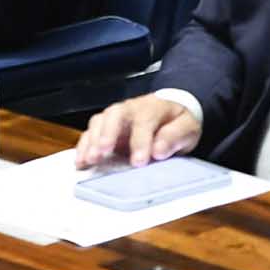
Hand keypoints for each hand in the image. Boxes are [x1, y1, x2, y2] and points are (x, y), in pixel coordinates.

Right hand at [75, 93, 200, 169]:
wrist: (171, 108)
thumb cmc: (177, 120)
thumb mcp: (188, 127)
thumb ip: (175, 136)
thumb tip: (159, 150)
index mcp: (151, 108)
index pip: (143, 123)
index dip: (139, 142)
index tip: (138, 162)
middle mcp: (128, 109)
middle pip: (113, 117)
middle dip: (106, 135)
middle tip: (102, 153)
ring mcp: (114, 116)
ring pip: (98, 122)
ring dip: (91, 141)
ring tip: (89, 159)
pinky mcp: (105, 126)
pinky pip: (90, 132)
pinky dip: (84, 145)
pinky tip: (81, 160)